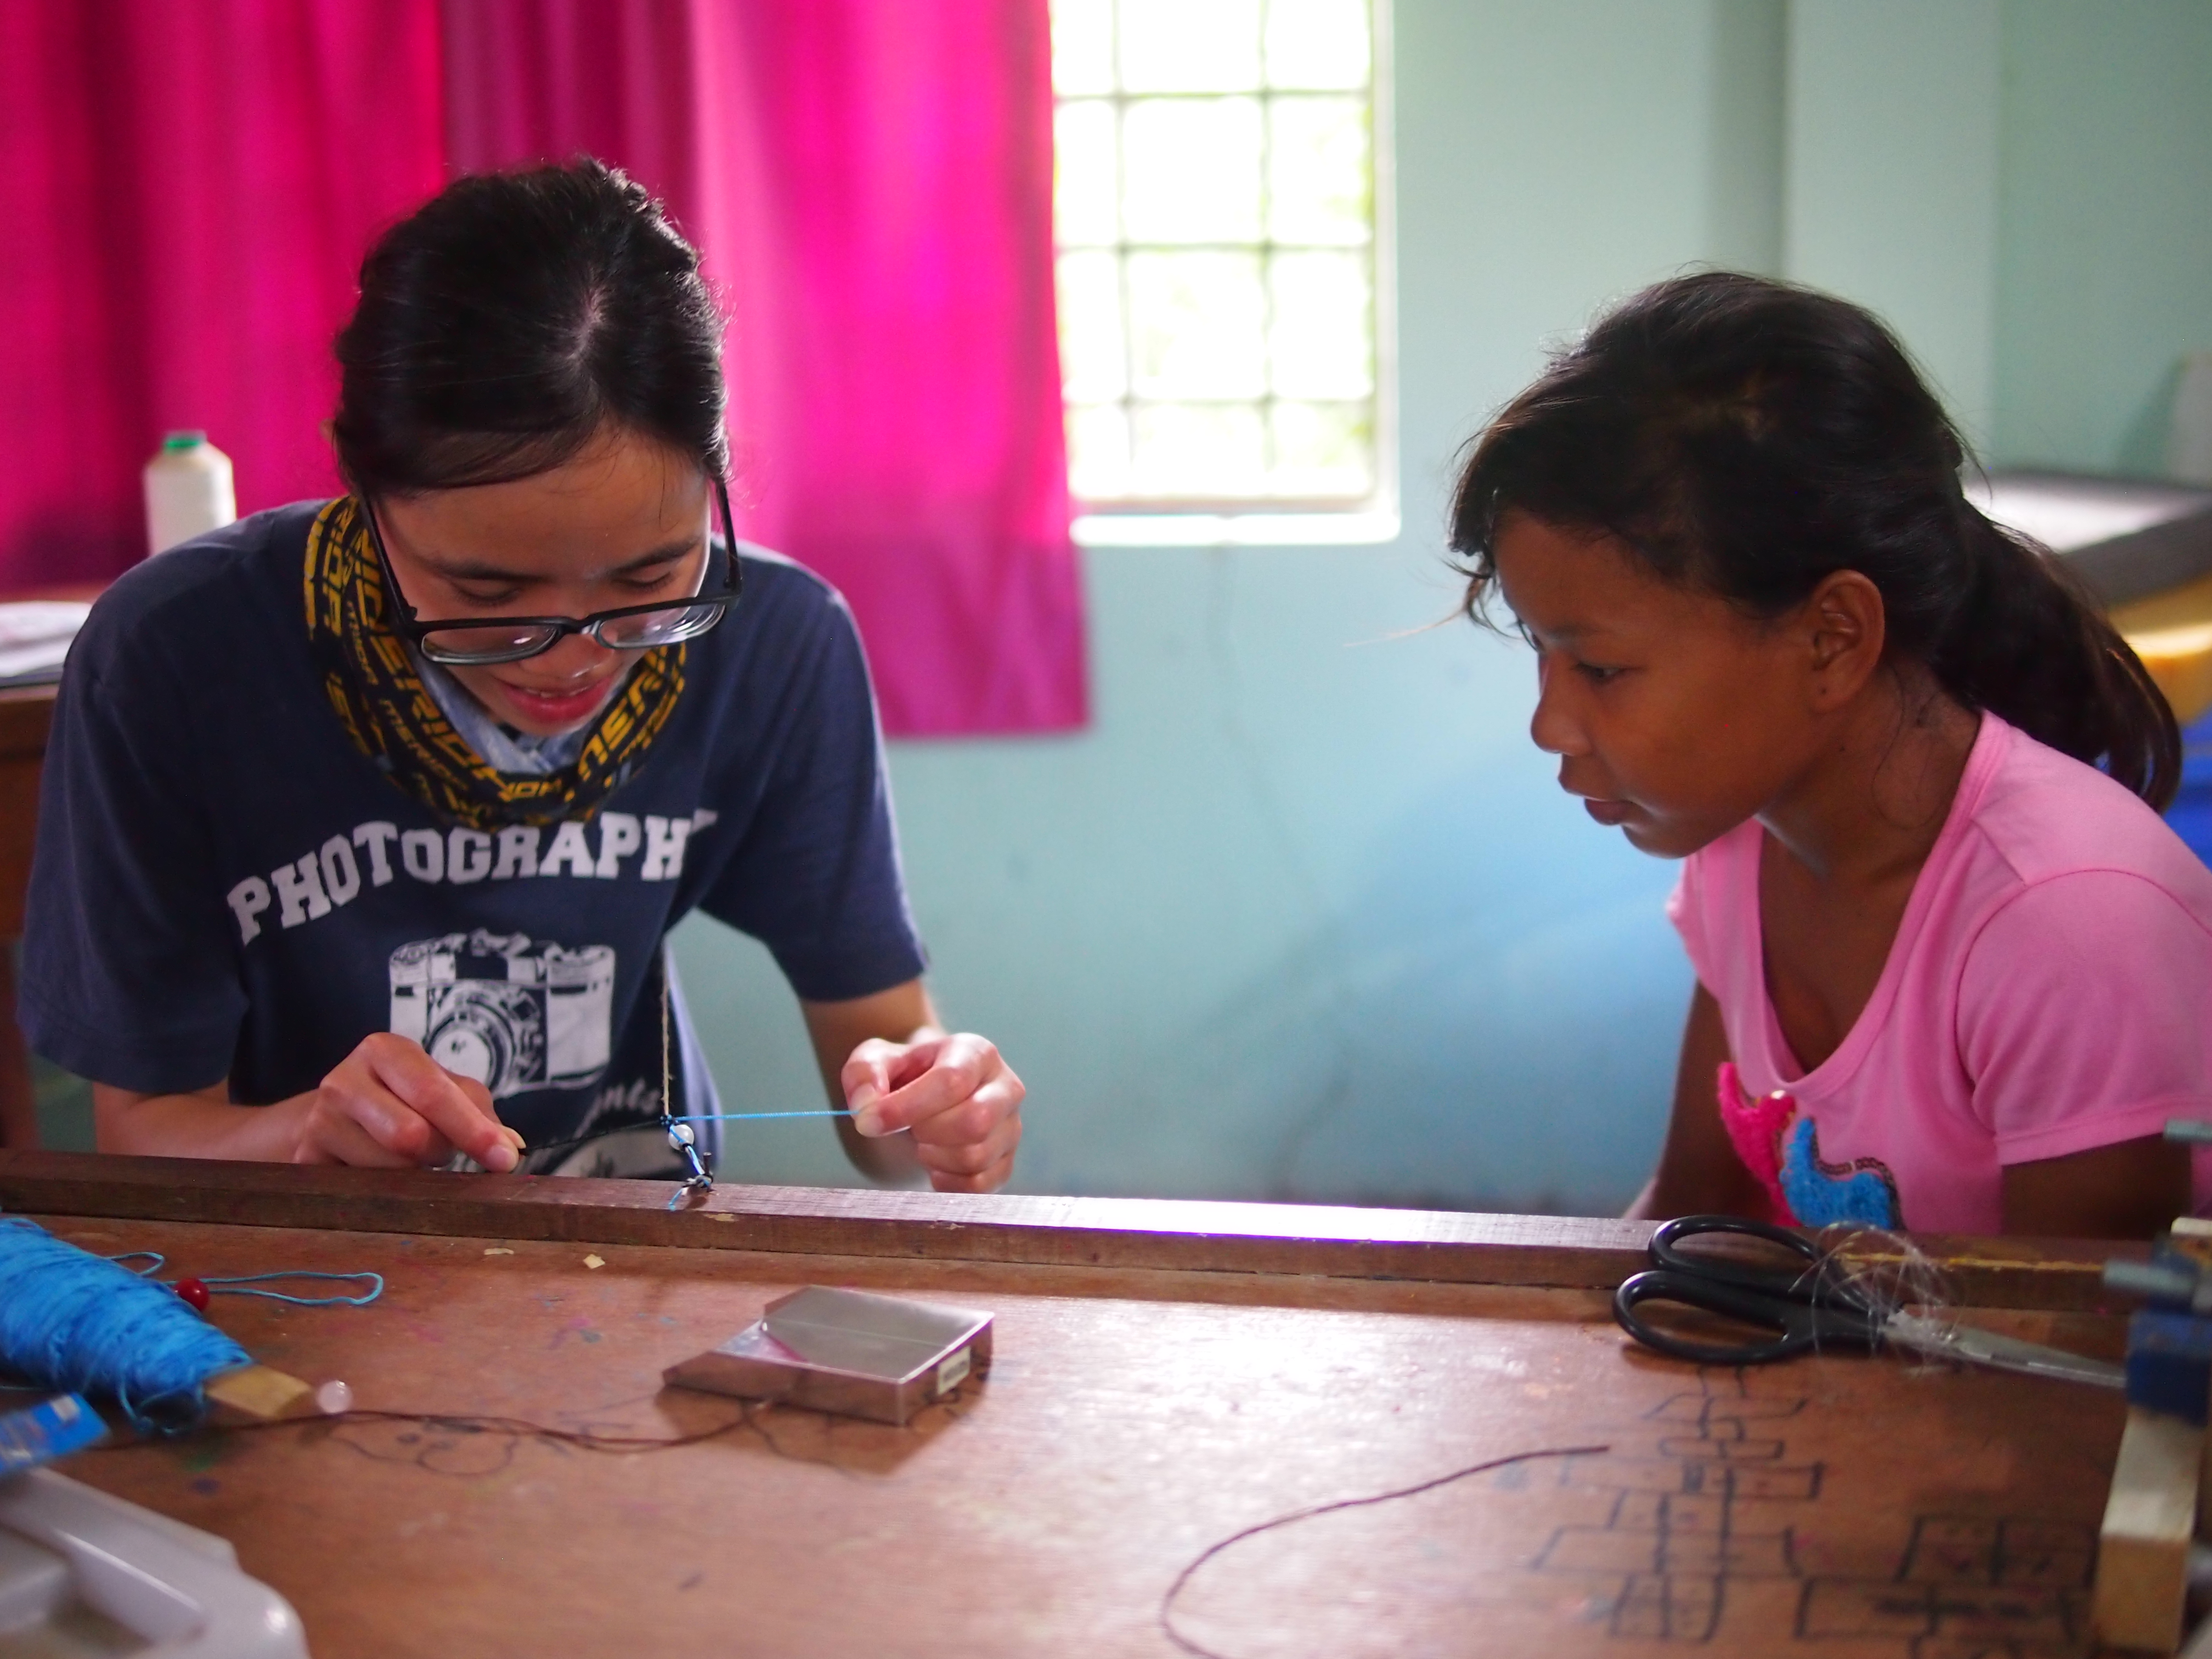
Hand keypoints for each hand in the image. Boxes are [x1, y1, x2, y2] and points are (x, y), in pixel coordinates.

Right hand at [293, 1032, 525, 1171]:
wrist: (336, 1114)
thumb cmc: (403, 1098)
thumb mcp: (443, 1089)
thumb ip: (480, 1112)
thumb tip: (511, 1148)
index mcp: (384, 1051)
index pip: (432, 1092)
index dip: (472, 1129)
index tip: (504, 1159)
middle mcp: (342, 1080)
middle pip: (409, 1136)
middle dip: (438, 1151)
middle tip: (439, 1149)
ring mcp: (318, 1122)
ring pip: (387, 1171)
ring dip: (412, 1174)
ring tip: (406, 1156)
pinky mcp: (306, 1162)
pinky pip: (360, 1192)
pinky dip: (384, 1191)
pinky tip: (381, 1173)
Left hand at [842, 1031, 1022, 1192]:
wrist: (926, 1102)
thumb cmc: (903, 1077)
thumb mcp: (875, 1061)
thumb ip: (864, 1072)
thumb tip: (866, 1105)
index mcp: (975, 1052)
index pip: (951, 1081)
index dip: (906, 1107)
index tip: (868, 1122)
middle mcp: (1005, 1087)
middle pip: (974, 1121)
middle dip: (926, 1132)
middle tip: (910, 1127)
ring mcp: (1011, 1128)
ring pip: (976, 1157)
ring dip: (934, 1157)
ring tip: (924, 1141)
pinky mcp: (1006, 1163)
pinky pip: (978, 1186)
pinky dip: (946, 1181)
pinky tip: (936, 1162)